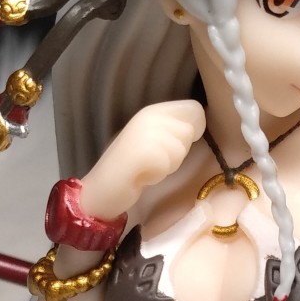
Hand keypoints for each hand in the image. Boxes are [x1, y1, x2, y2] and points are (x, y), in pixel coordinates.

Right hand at [83, 100, 205, 216]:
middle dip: (179, 151)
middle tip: (155, 160)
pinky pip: (168, 163)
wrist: (101, 190)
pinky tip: (142, 175)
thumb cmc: (132, 169)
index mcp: (153, 110)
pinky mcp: (141, 151)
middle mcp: (148, 115)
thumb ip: (174, 130)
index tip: (170, 145)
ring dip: (169, 164)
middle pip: (191, 130)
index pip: (194, 109)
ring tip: (148, 168)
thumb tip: (198, 127)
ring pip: (181, 148)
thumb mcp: (154, 140)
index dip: (191, 131)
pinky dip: (158, 173)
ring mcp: (144, 131)